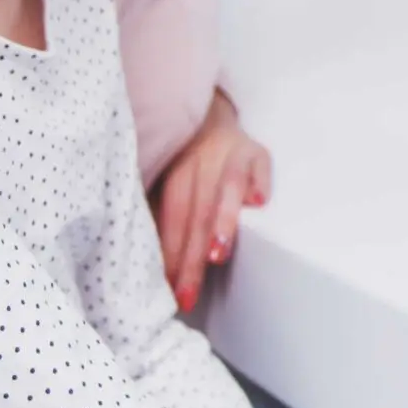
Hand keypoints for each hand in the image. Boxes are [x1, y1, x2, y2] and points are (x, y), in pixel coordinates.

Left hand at [152, 89, 269, 313]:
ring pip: (226, 187)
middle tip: (188, 294)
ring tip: (217, 255)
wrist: (212, 112)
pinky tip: (260, 201)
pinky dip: (260, 181)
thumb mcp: (168, 177)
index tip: (168, 291)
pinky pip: (261, 163)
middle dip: (191, 257)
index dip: (169, 253)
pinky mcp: (257, 150)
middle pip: (196, 212)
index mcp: (175, 170)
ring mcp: (231, 152)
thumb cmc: (188, 160)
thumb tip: (146, 262)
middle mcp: (201, 159)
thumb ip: (163, 212)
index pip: (171, 216)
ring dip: (222, 220)